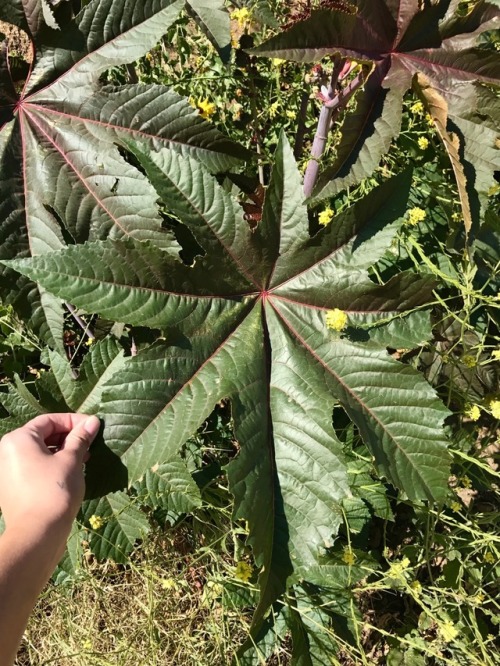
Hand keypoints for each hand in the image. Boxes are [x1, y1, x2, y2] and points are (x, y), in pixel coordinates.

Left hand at [0, 413, 99, 530]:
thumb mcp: (71, 460)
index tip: (93, 427)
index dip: (74, 421)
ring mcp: (8, 470)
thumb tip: (93, 421)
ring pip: (39, 451)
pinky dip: (52, 464)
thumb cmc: (55, 491)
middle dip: (69, 437)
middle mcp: (8, 451)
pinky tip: (71, 472)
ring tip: (84, 459)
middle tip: (90, 444)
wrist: (37, 534)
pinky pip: (34, 466)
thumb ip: (81, 438)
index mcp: (19, 439)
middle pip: (42, 434)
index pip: (49, 420)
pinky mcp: (12, 486)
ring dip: (63, 451)